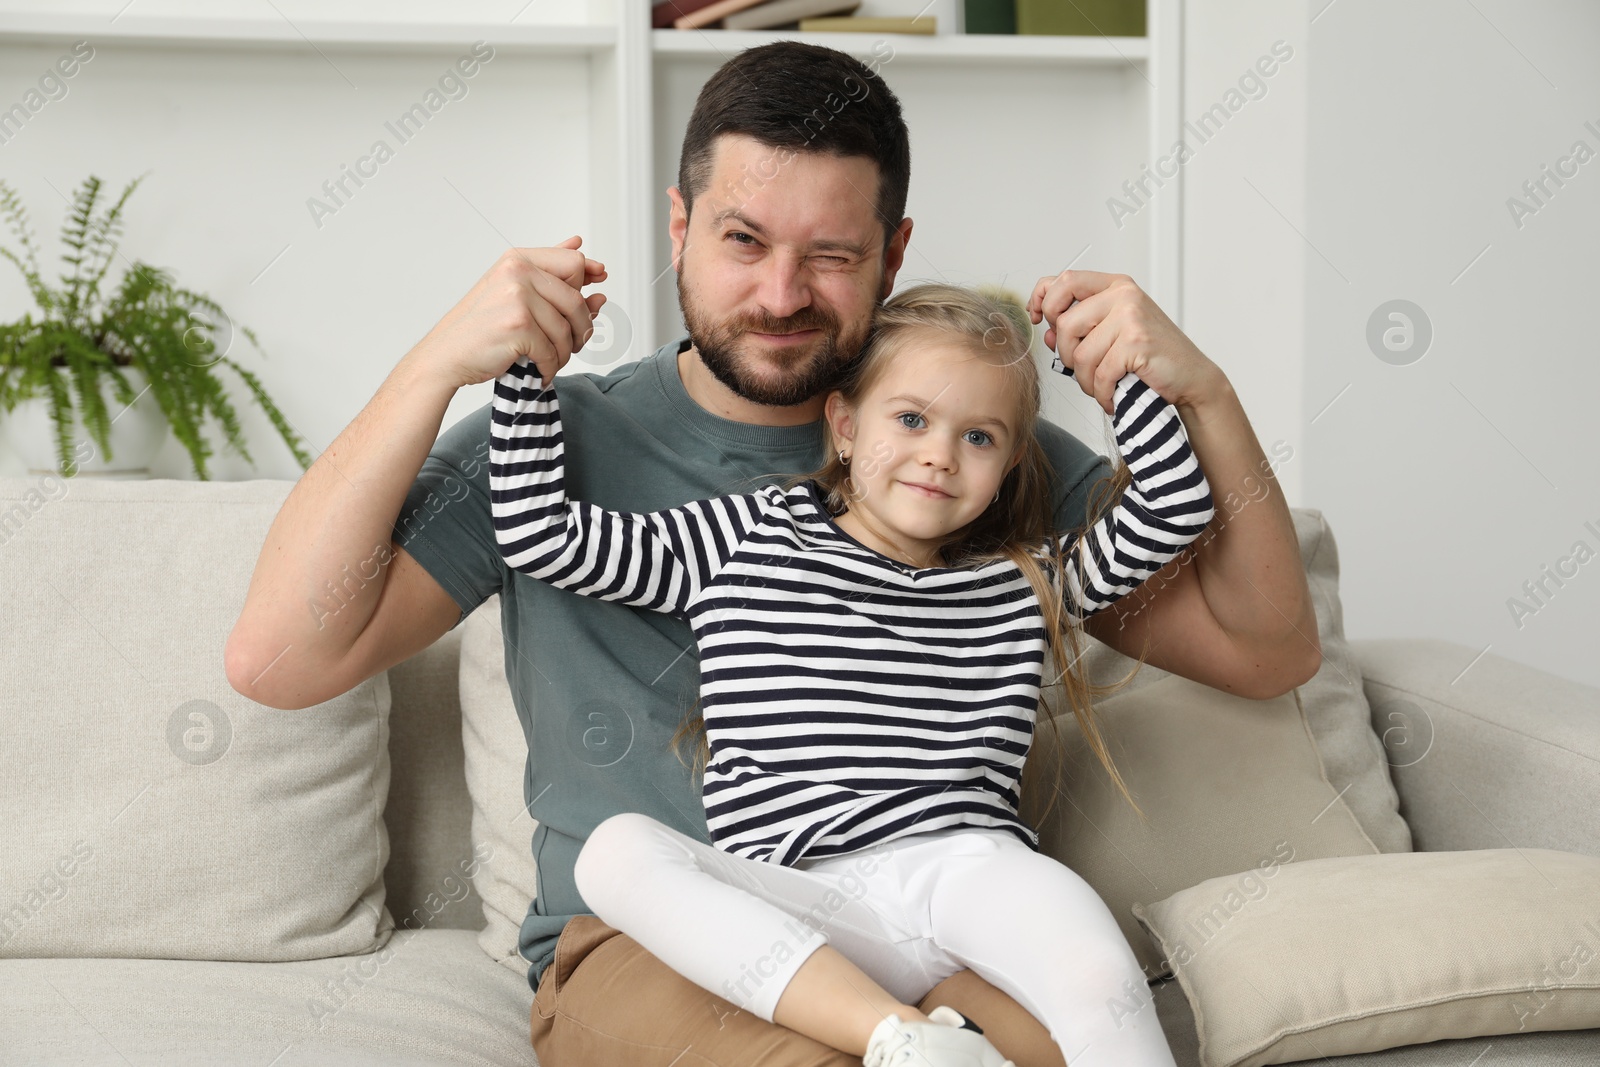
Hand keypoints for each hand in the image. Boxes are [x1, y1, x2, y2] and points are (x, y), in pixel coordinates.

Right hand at [413, 236, 607, 389]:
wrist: (447, 355)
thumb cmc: (481, 326)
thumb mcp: (513, 292)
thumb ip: (553, 277)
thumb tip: (598, 268)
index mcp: (518, 259)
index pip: (574, 262)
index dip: (588, 280)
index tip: (596, 292)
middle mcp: (518, 272)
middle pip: (576, 300)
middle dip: (581, 328)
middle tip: (572, 345)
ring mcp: (517, 297)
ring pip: (567, 329)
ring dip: (565, 353)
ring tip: (551, 361)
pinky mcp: (518, 326)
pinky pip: (552, 350)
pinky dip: (550, 367)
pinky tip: (540, 371)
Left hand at [1026, 270, 1217, 413]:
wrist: (1190, 377)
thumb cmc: (1150, 357)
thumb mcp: (1112, 334)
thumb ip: (1080, 328)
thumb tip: (1046, 333)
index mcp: (1114, 286)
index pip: (1064, 280)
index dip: (1044, 299)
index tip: (1039, 318)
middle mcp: (1123, 295)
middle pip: (1064, 324)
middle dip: (1066, 355)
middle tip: (1084, 369)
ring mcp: (1131, 316)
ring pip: (1079, 354)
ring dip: (1086, 380)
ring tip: (1102, 385)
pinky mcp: (1136, 342)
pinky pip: (1099, 374)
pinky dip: (1102, 393)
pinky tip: (1112, 396)